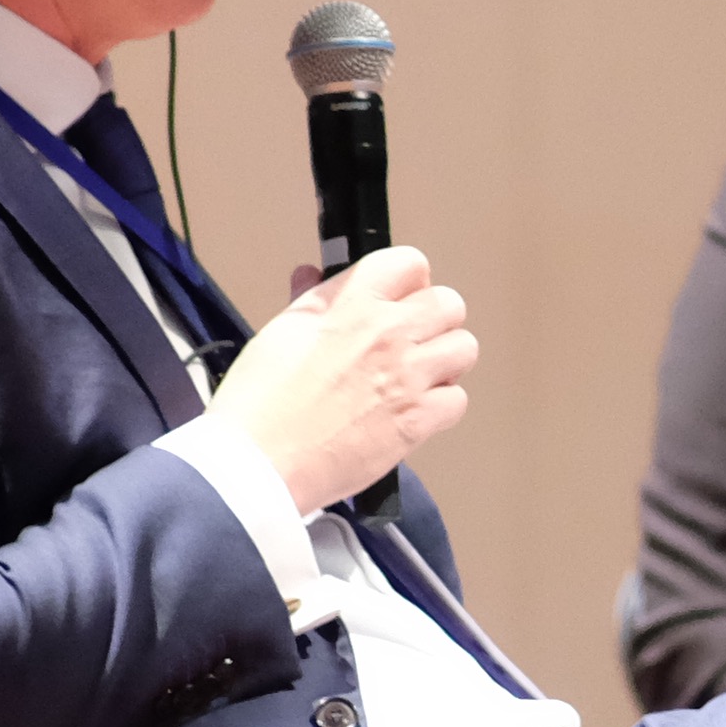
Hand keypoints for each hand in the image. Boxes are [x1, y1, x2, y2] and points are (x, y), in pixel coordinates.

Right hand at [209, 245, 476, 511]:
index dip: (406, 280)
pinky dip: (440, 405)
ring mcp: (409, 378)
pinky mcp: (418, 421)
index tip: (396, 295)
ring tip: (415, 374)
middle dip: (431, 318)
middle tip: (409, 337)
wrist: (261, 463)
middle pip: (449, 304)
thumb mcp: (281, 331)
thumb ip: (312, 299)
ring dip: (444, 359)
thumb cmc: (261, 402)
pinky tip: (411, 409)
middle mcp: (390, 334)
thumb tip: (315, 274)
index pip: (409, 263)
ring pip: (464, 349)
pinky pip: (457, 400)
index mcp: (355, 304)